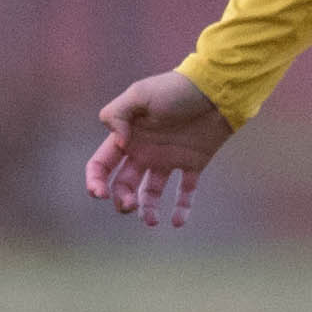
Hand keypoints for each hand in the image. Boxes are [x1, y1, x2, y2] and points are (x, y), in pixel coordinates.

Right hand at [87, 69, 233, 227]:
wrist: (216, 89)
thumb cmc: (176, 88)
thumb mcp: (139, 94)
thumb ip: (117, 115)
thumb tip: (118, 144)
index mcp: (128, 136)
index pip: (102, 164)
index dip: (96, 181)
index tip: (100, 194)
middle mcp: (145, 150)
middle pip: (124, 184)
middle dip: (121, 200)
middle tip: (129, 206)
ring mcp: (168, 158)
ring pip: (151, 193)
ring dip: (147, 210)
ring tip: (151, 221)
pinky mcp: (193, 163)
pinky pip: (185, 191)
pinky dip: (181, 209)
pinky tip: (177, 222)